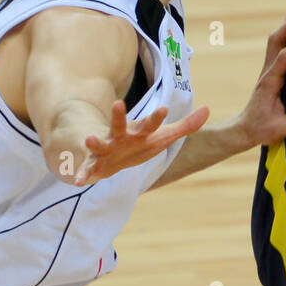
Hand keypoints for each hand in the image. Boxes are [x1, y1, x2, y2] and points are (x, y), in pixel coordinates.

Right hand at [74, 100, 209, 185]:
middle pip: (121, 125)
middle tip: (117, 104)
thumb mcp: (164, 137)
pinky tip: (78, 181)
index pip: (150, 124)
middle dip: (119, 116)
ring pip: (100, 144)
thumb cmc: (141, 144)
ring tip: (89, 139)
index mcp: (139, 131)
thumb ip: (186, 126)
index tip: (165, 109)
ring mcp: (107, 148)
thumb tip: (207, 109)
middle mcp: (121, 137)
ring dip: (95, 142)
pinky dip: (83, 174)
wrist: (113, 159)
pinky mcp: (96, 163)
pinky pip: (88, 168)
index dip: (157, 118)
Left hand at [238, 1, 285, 145]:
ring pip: (277, 39)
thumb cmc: (260, 129)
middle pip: (276, 40)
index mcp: (269, 81)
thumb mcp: (278, 129)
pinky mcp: (274, 70)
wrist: (244, 128)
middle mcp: (268, 70)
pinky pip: (281, 45)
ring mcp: (270, 68)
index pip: (282, 59)